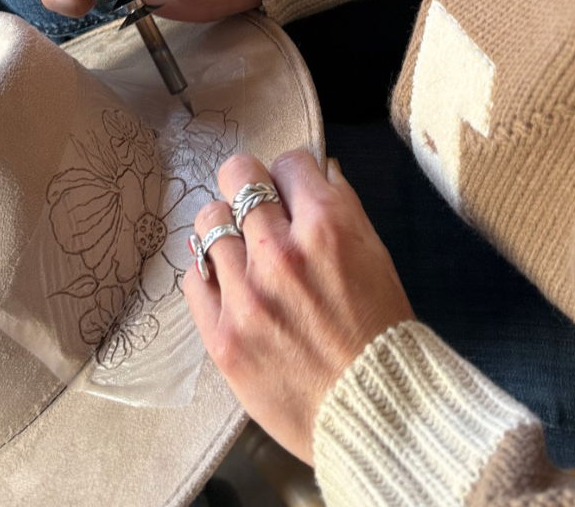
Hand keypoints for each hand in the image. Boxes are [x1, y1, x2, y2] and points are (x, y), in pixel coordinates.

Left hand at [183, 151, 414, 464]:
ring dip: (226, 228)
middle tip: (257, 207)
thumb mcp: (377, 258)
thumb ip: (342, 211)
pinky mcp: (221, 334)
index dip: (293, 174)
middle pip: (238, 175)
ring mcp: (246, 294)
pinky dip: (209, 275)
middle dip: (250, 184)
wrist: (374, 412)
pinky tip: (230, 287)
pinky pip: (192, 275)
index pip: (289, 161)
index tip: (293, 191)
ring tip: (242, 251)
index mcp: (329, 227)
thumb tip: (318, 173)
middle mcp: (282, 252)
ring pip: (208, 219)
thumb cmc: (382, 336)